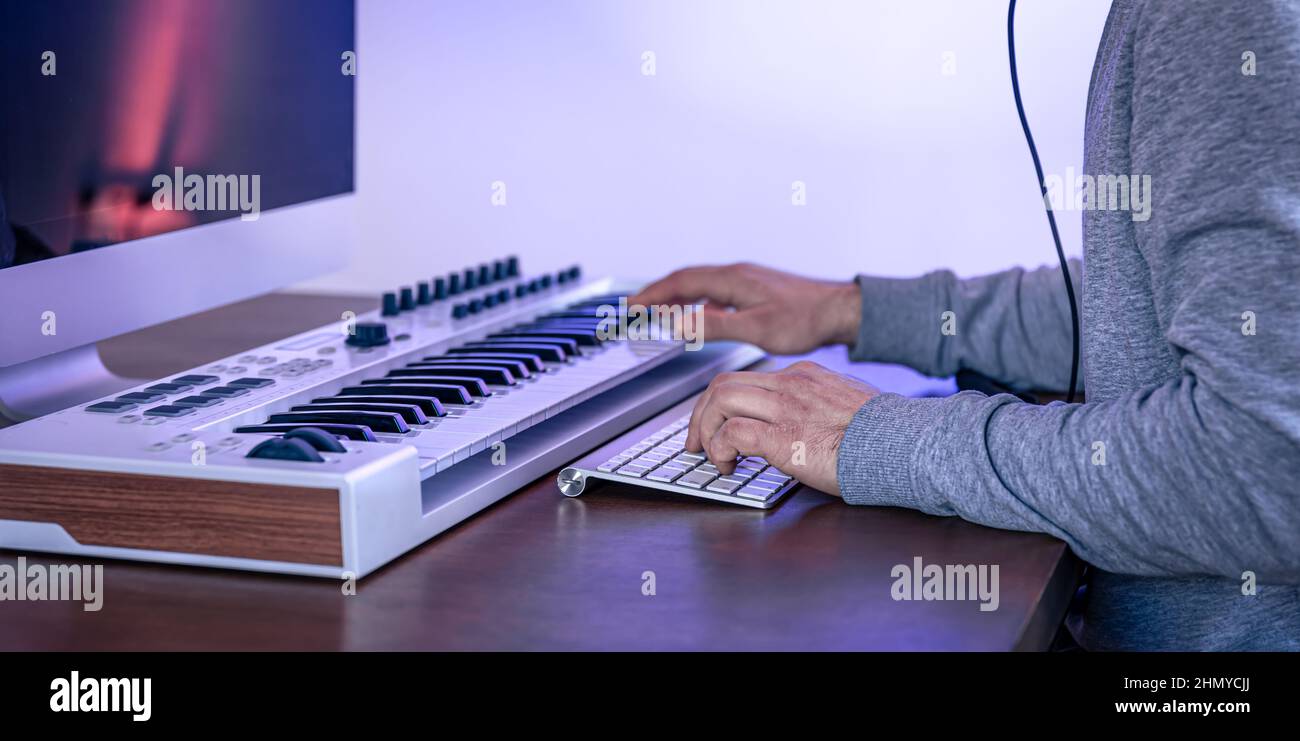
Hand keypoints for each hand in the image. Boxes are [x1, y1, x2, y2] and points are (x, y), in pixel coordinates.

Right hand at [628, 263, 860, 354]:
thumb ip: (716, 325)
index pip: (681, 282)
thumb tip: (679, 323)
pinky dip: (697, 301)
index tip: (631, 305)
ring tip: (658, 309)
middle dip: (657, 291)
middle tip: (634, 306)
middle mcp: (736, 274)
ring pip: (700, 284)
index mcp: (732, 279)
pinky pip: (715, 291)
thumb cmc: (804, 319)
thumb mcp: (756, 328)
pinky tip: (699, 316)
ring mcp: (745, 280)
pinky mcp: (754, 289)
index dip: (652, 293)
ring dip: (676, 295)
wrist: (837, 310)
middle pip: (686, 279)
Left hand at [685, 360, 878, 494]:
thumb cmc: (885, 435)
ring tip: (709, 455)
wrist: (906, 443)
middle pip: (723, 383)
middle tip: (696, 441)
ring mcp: (786, 408)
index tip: (715, 424)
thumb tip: (801, 427)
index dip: (722, 403)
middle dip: (701, 413)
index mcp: (804, 377)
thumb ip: (817, 407)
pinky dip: (720, 448)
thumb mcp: (847, 406)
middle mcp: (790, 385)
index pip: (748, 379)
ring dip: (705, 429)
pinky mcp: (783, 436)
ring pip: (720, 399)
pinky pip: (732, 433)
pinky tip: (727, 465)